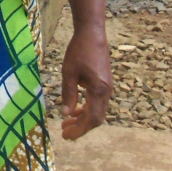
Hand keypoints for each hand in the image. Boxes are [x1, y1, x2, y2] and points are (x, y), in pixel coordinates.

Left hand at [60, 25, 111, 139]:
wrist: (92, 34)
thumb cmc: (79, 51)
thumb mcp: (69, 72)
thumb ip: (68, 94)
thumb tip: (66, 114)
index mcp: (99, 90)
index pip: (92, 119)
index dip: (80, 130)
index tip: (66, 136)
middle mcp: (106, 92)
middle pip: (96, 118)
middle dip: (81, 127)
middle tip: (64, 133)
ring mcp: (107, 88)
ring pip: (97, 111)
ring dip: (83, 119)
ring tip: (66, 123)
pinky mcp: (104, 84)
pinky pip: (97, 102)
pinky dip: (86, 109)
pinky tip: (75, 109)